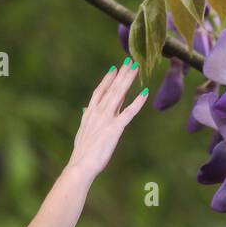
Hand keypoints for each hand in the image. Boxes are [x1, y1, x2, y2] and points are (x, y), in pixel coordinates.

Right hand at [67, 58, 148, 179]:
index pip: (99, 92)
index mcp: (89, 113)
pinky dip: (138, 101)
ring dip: (128, 80)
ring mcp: (106, 119)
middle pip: (112, 89)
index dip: (107, 79)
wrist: (80, 165)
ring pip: (119, 94)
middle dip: (121, 74)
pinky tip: (145, 92)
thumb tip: (86, 111)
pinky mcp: (115, 128)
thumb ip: (87, 121)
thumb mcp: (82, 133)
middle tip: (129, 61)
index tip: (114, 69)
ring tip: (136, 68)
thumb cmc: (82, 154)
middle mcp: (98, 112)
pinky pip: (129, 112)